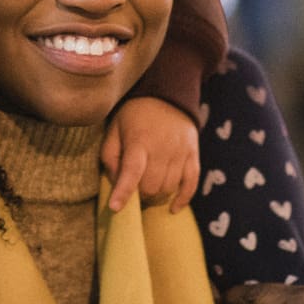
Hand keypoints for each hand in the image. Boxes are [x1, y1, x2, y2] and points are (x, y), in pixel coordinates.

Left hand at [101, 96, 199, 213]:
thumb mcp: (114, 130)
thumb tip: (116, 184)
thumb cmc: (134, 117)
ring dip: (156, 196)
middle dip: (139, 196)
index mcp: (138, 141)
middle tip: (134, 191)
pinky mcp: (193, 154)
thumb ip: (110, 157)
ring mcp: (180, 151)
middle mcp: (161, 147)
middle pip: (151, 186)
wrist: (167, 95)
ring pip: (168, 188)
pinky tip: (173, 208)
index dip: (123, 191)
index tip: (115, 208)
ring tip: (148, 190)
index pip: (132, 171)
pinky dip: (183, 199)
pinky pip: (191, 184)